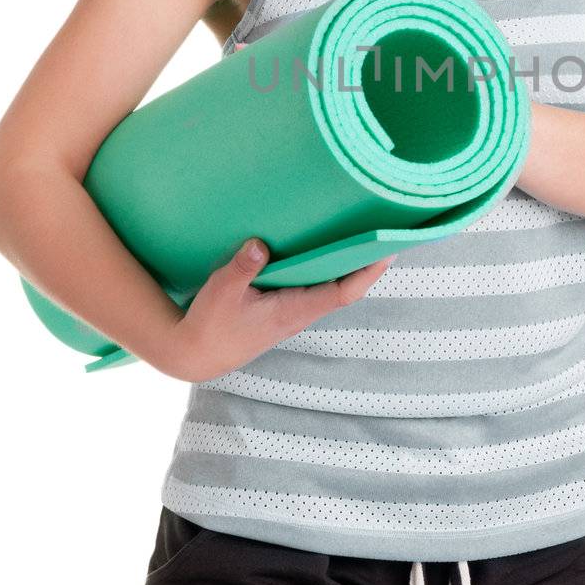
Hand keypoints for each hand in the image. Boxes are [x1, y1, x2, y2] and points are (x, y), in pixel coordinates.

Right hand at [176, 237, 395, 382]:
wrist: (197, 354)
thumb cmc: (211, 325)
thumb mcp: (221, 291)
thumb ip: (242, 267)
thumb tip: (260, 244)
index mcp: (294, 311)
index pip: (343, 292)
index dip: (368, 272)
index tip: (388, 251)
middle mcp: (302, 312)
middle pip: (346, 287)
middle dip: (368, 263)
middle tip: (386, 230)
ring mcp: (295, 311)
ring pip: (332, 286)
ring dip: (349, 264)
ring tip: (366, 233)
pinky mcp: (284, 308)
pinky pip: (316, 286)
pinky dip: (327, 268)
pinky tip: (326, 248)